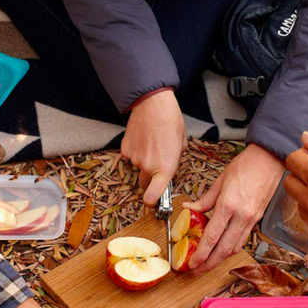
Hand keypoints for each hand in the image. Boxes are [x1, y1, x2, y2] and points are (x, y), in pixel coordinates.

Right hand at [122, 90, 186, 205]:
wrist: (152, 104)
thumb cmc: (171, 121)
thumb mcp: (182, 143)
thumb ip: (175, 159)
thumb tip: (170, 163)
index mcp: (165, 168)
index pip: (154, 196)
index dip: (152, 202)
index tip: (152, 203)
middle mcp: (148, 167)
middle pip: (145, 184)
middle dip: (150, 178)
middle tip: (156, 163)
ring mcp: (135, 160)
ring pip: (138, 168)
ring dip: (143, 161)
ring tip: (151, 143)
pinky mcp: (125, 151)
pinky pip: (130, 157)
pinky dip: (135, 151)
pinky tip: (142, 138)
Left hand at [184, 144, 283, 271]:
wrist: (270, 159)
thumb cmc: (246, 166)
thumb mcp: (219, 181)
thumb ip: (204, 200)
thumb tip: (188, 209)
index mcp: (228, 205)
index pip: (212, 236)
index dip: (201, 253)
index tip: (192, 263)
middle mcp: (241, 216)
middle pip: (224, 249)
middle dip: (209, 264)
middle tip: (197, 271)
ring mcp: (251, 219)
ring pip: (235, 248)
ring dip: (220, 259)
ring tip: (207, 264)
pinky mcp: (257, 219)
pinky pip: (243, 239)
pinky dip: (231, 248)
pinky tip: (222, 251)